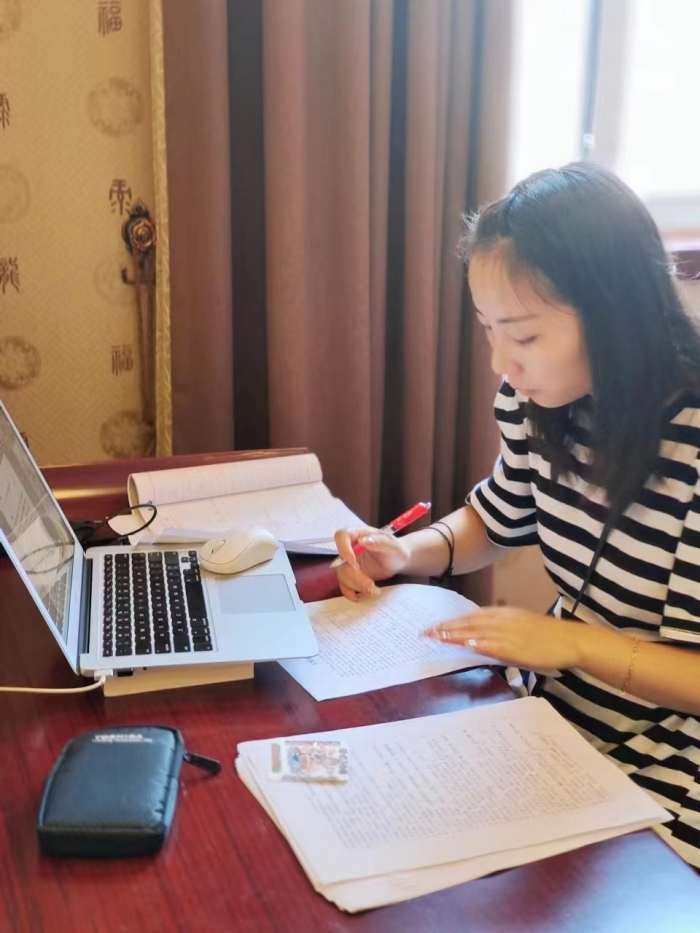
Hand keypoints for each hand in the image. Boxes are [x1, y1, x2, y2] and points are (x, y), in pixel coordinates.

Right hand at [333, 527, 410, 600]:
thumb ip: (380, 542)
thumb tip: (363, 540)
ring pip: (342, 575)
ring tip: (374, 590)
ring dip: (356, 586)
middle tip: (371, 585)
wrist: (399, 561)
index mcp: (359, 535)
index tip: (353, 562)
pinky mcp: (351, 575)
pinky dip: (350, 592)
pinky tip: (361, 596)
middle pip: (341, 561)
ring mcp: (349, 562)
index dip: (343, 549)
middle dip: (355, 576)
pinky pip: (343, 584)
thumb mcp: (393, 546)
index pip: (342, 536)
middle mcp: (351, 548)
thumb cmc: (397, 550)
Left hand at [423, 606, 586, 670]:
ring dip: (454, 635)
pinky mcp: (515, 647)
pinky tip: (464, 644)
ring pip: (475, 632)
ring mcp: (508, 633)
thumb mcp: (520, 626)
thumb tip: (480, 640)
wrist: (570, 640)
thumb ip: (499, 631)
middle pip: (468, 622)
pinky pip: (492, 644)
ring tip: (436, 638)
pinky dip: (477, 643)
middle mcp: (503, 620)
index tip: (435, 626)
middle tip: (425, 632)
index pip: (471, 616)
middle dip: (446, 628)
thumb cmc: (547, 637)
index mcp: (504, 614)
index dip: (452, 622)